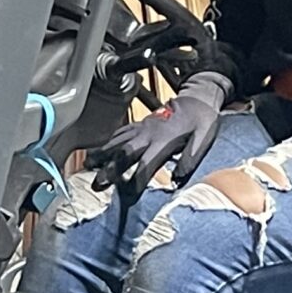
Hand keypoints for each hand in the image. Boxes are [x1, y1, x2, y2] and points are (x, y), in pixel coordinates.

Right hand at [87, 72, 228, 199]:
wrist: (197, 98)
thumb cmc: (202, 120)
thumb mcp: (204, 137)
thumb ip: (191, 158)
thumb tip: (178, 180)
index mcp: (164, 140)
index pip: (146, 164)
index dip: (136, 180)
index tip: (128, 194)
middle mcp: (148, 133)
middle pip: (124, 153)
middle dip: (109, 169)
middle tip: (97, 183)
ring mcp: (141, 127)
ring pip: (117, 141)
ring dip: (101, 154)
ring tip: (87, 166)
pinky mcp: (139, 124)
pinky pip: (120, 133)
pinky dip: (107, 143)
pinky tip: (99, 151)